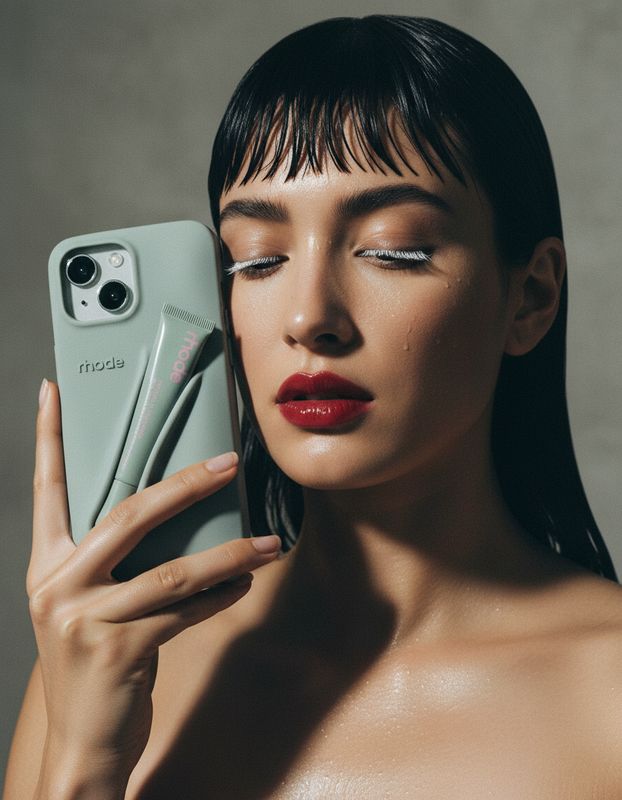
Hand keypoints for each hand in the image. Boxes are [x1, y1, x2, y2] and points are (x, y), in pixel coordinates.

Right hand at [28, 379, 280, 790]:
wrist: (82, 743)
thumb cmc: (92, 663)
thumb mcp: (86, 604)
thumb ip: (112, 562)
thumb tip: (174, 515)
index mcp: (46, 564)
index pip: (47, 488)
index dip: (48, 437)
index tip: (53, 390)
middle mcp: (59, 584)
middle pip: (130, 515)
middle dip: (186, 485)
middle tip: (229, 463)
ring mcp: (85, 618)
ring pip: (173, 570)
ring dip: (229, 554)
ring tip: (267, 543)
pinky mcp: (119, 650)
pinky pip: (185, 612)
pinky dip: (220, 597)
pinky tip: (244, 586)